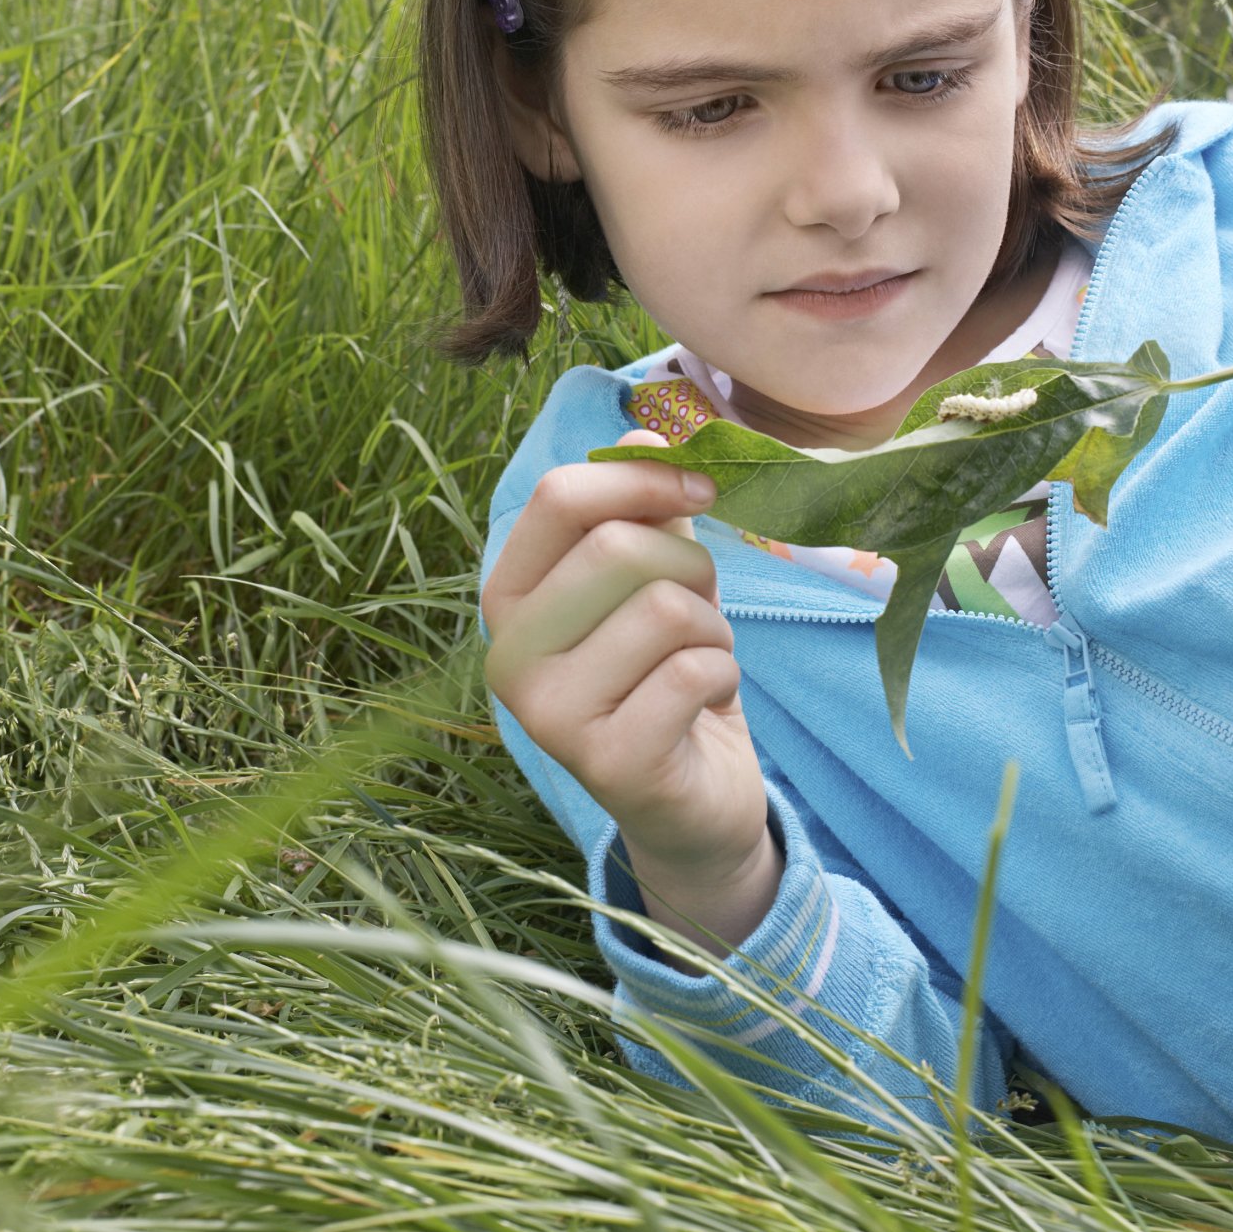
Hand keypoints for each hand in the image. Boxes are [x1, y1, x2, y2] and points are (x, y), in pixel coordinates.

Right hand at [481, 428, 768, 882]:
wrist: (690, 799)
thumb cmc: (666, 671)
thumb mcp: (655, 578)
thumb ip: (646, 507)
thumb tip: (647, 432)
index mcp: (509, 595)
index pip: (558, 497)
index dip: (642, 478)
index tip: (701, 488)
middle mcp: (510, 653)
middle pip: (617, 549)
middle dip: (690, 566)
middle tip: (700, 610)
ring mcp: (548, 714)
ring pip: (666, 610)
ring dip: (712, 630)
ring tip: (700, 661)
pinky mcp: (606, 761)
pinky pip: (694, 671)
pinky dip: (723, 677)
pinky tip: (703, 705)